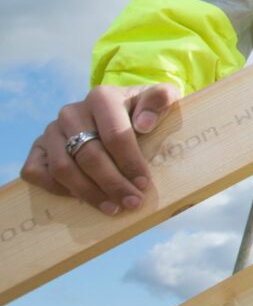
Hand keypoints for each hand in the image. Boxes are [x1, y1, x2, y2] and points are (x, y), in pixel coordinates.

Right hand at [20, 83, 179, 214]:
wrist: (118, 110)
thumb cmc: (142, 109)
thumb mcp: (161, 98)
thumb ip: (160, 99)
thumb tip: (144, 124)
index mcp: (101, 98)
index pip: (115, 136)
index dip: (130, 163)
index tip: (144, 184)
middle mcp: (71, 112)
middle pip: (89, 156)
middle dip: (113, 184)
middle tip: (132, 202)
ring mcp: (51, 130)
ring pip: (63, 168)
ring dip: (88, 193)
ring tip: (112, 207)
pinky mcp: (38, 147)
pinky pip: (37, 173)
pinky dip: (57, 189)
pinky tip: (83, 199)